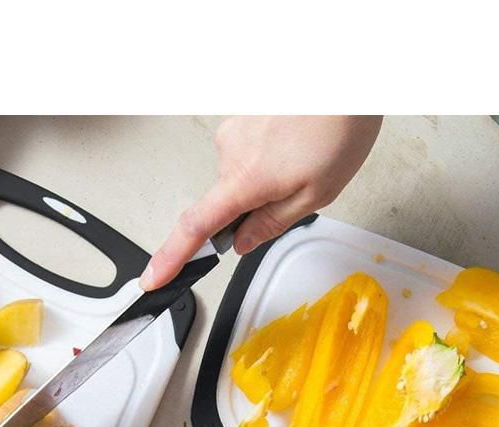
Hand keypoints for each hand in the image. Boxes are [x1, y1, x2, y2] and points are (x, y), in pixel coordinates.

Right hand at [141, 116, 381, 289]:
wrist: (344, 76)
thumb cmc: (338, 127)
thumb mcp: (315, 194)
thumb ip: (272, 223)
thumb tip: (242, 242)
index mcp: (244, 180)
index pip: (196, 227)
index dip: (172, 257)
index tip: (154, 278)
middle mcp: (229, 152)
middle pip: (228, 201)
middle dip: (257, 207)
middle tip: (298, 190)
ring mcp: (234, 130)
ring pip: (242, 175)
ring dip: (269, 177)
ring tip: (306, 157)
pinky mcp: (243, 115)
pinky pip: (249, 150)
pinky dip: (271, 155)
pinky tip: (298, 143)